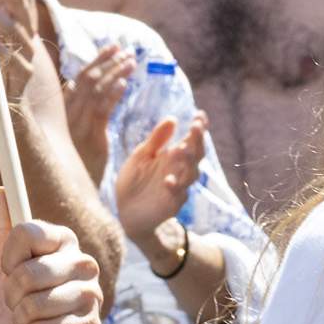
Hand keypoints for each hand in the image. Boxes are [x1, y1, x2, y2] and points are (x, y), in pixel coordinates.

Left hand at [0, 204, 105, 323]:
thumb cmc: (8, 319)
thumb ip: (4, 235)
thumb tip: (3, 191)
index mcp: (62, 245)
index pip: (30, 230)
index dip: (9, 255)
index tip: (6, 270)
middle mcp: (82, 265)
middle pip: (33, 268)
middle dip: (12, 294)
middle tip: (17, 305)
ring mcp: (91, 298)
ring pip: (39, 301)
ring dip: (21, 319)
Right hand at [62, 42, 134, 183]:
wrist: (71, 194)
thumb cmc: (72, 165)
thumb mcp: (71, 135)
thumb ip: (74, 113)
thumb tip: (78, 88)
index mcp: (64, 111)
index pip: (80, 78)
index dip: (96, 61)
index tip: (112, 48)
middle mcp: (68, 114)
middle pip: (88, 79)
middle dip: (107, 61)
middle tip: (125, 48)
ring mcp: (79, 125)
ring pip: (95, 91)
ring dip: (114, 72)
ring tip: (131, 60)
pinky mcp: (91, 138)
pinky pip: (102, 111)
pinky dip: (112, 94)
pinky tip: (124, 82)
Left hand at [116, 112, 210, 244]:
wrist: (124, 210)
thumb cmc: (135, 180)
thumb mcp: (142, 156)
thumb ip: (157, 139)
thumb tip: (172, 118)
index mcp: (173, 157)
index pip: (191, 141)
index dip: (198, 129)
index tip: (200, 114)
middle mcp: (179, 171)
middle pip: (195, 155)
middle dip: (197, 141)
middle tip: (196, 126)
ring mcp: (178, 188)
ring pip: (190, 174)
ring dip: (187, 162)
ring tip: (181, 149)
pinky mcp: (171, 205)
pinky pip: (177, 196)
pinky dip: (174, 187)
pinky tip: (168, 180)